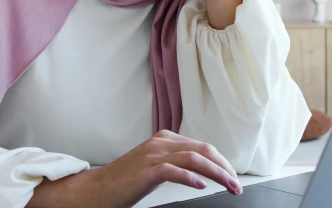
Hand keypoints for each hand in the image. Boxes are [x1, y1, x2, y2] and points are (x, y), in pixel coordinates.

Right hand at [27, 130, 241, 207]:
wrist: (94, 191)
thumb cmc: (123, 182)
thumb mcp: (153, 166)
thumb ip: (174, 163)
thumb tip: (202, 172)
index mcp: (164, 139)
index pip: (202, 146)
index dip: (221, 161)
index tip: (233, 176)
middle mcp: (160, 143)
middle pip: (203, 150)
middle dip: (224, 167)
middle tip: (237, 184)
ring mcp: (152, 155)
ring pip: (194, 158)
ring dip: (217, 173)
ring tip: (229, 187)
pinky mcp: (145, 171)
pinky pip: (174, 170)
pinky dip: (191, 177)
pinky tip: (201, 186)